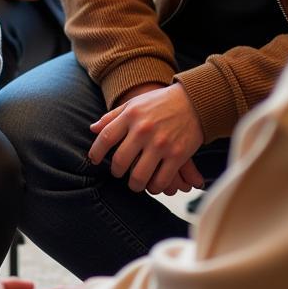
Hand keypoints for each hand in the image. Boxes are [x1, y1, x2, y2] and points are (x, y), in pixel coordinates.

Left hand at [88, 83, 204, 193]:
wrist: (194, 101)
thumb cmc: (160, 103)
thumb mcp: (134, 104)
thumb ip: (112, 117)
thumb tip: (92, 129)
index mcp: (131, 115)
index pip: (106, 137)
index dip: (96, 152)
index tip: (94, 160)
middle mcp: (143, 130)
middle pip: (120, 160)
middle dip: (116, 171)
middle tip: (118, 173)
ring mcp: (161, 143)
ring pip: (139, 176)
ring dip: (134, 184)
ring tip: (135, 183)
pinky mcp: (177, 155)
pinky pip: (161, 180)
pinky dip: (155, 187)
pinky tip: (153, 185)